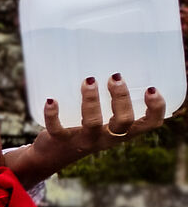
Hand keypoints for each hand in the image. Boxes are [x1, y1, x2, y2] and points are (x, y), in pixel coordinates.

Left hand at [29, 73, 168, 175]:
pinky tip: (51, 99)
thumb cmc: (83, 126)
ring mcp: (84, 140)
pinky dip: (53, 115)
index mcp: (122, 130)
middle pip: (123, 122)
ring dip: (91, 101)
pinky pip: (58, 129)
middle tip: (115, 77)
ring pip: (92, 124)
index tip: (152, 88)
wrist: (53, 154)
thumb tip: (110, 52)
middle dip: (121, 99)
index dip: (156, 109)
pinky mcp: (60, 141)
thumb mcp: (103, 115)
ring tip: (89, 80)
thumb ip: (110, 94)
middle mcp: (107, 137)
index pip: (149, 124)